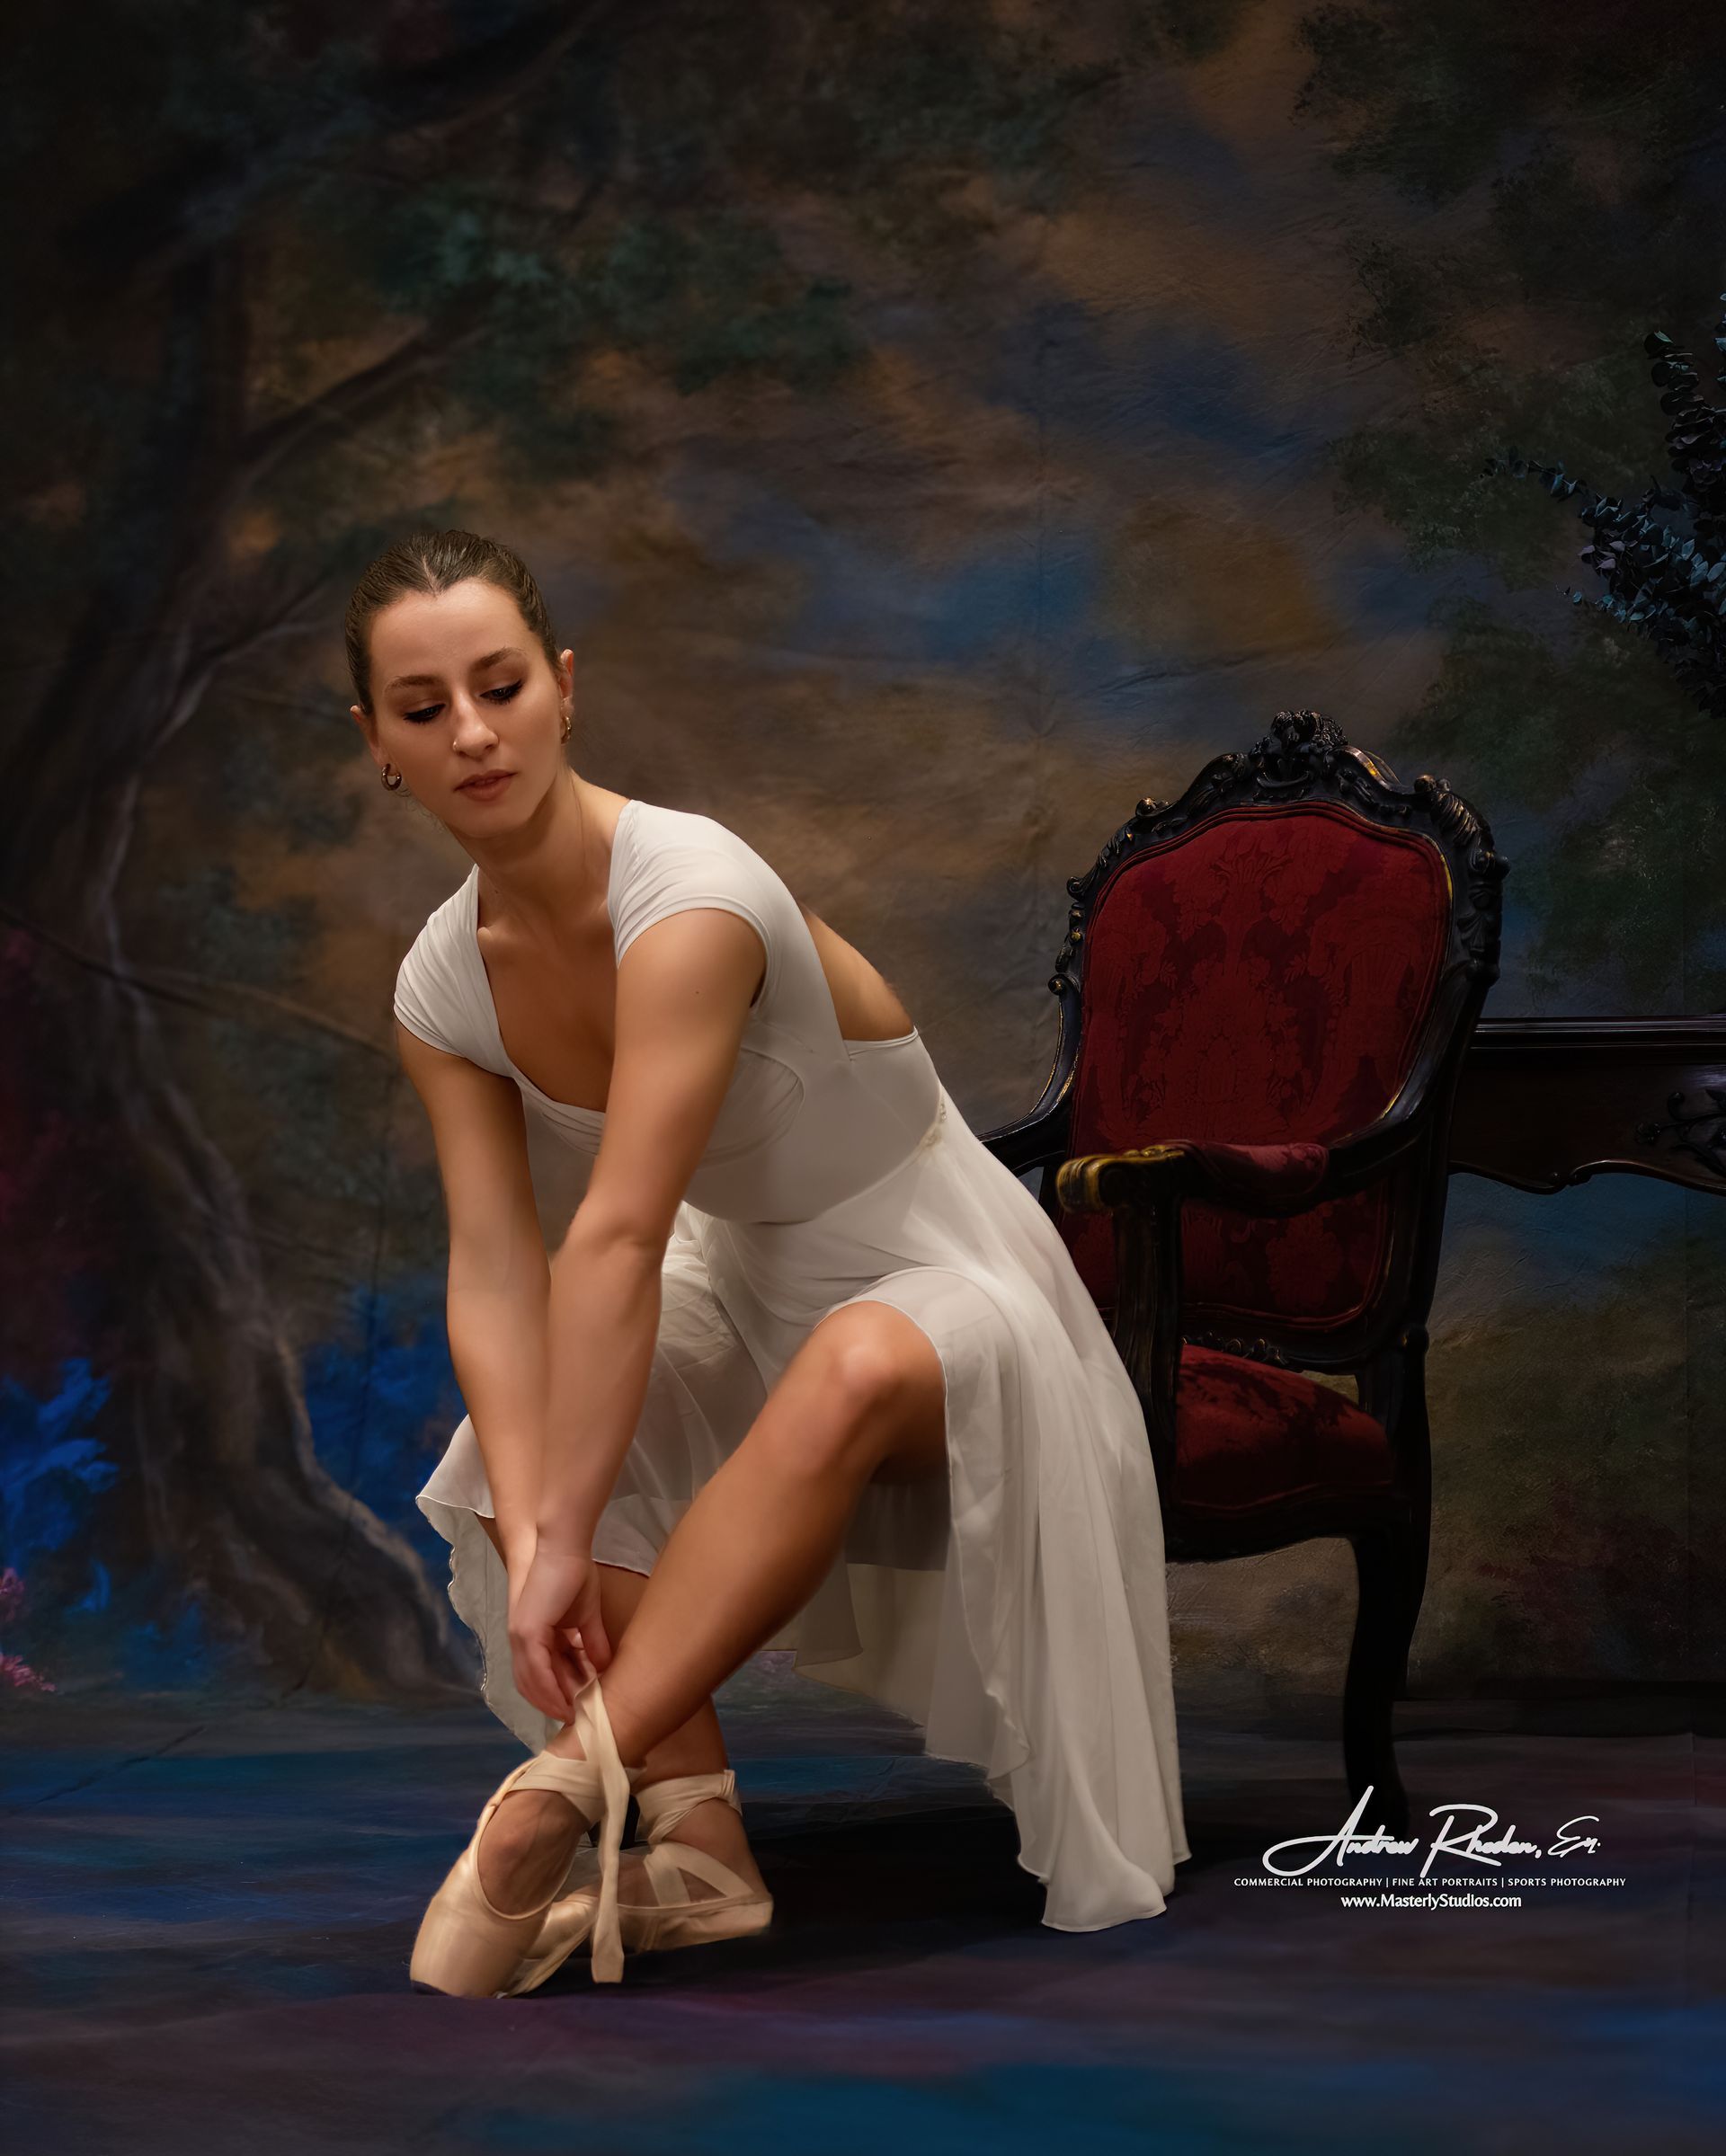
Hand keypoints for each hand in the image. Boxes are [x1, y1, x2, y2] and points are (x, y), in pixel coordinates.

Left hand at [507, 1539, 613, 1722]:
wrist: (563, 1547)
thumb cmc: (573, 1573)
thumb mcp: (587, 1616)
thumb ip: (592, 1642)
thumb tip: (604, 1666)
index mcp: (532, 1634)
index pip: (540, 1673)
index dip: (557, 1693)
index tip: (577, 1708)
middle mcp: (520, 1639)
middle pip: (532, 1684)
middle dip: (553, 1704)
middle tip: (576, 1719)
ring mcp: (520, 1636)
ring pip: (532, 1683)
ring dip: (552, 1703)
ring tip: (574, 1716)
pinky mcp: (527, 1632)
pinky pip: (537, 1672)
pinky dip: (551, 1691)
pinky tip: (566, 1703)